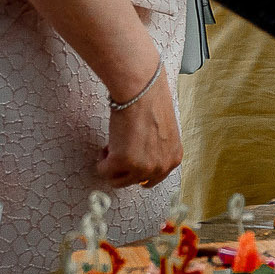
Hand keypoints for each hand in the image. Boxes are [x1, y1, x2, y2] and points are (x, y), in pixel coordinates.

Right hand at [98, 66, 180, 188]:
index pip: (153, 179)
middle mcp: (160, 167)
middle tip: (119, 149)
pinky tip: (107, 145)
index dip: (138, 168)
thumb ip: (157, 148)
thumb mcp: (164, 132)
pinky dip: (101, 161)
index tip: (131, 158)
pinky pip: (104, 171)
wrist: (141, 91)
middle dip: (124, 168)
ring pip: (118, 181)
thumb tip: (142, 155)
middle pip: (135, 182)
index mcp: (173, 159)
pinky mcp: (123, 162)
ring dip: (111, 167)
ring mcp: (142, 167)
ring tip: (112, 147)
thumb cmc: (152, 102)